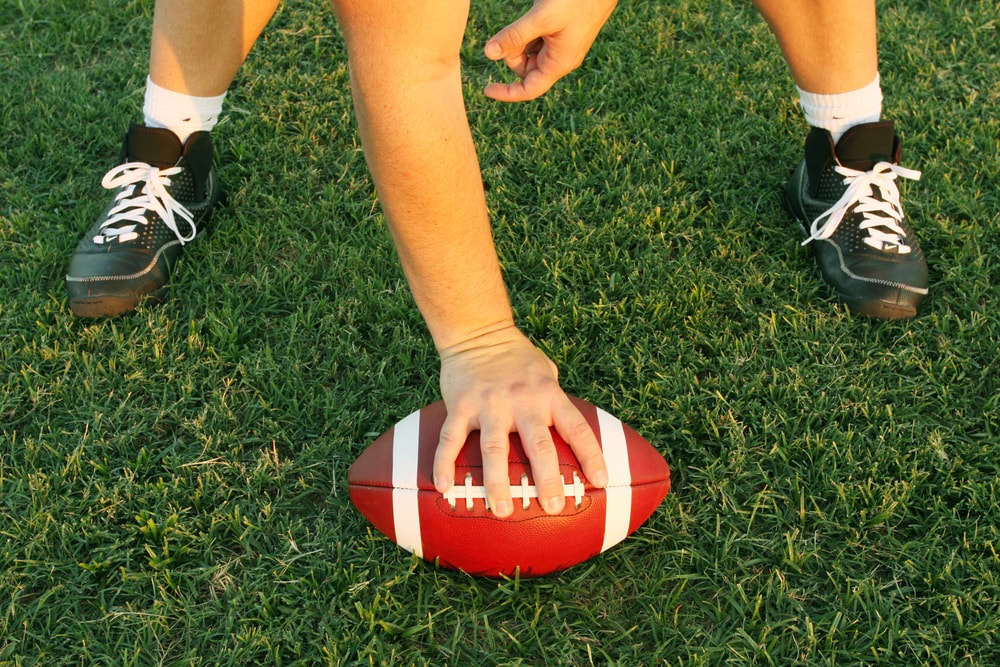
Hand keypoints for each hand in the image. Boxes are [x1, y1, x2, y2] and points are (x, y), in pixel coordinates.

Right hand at [434, 325, 607, 517]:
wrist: (478, 331)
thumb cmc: (518, 358)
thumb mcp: (546, 373)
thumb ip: (556, 402)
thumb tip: (572, 438)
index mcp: (548, 394)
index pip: (576, 428)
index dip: (591, 456)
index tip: (599, 482)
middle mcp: (521, 400)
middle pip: (538, 445)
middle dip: (547, 479)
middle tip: (552, 508)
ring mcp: (489, 404)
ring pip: (494, 449)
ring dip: (498, 483)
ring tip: (502, 511)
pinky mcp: (460, 405)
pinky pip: (451, 440)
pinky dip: (445, 464)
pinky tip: (445, 488)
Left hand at [483, 0, 617, 101]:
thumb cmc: (576, 0)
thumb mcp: (542, 18)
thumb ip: (515, 36)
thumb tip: (488, 54)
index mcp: (559, 64)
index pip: (529, 90)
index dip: (506, 92)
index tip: (486, 89)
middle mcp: (560, 60)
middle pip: (525, 69)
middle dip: (514, 52)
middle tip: (516, 30)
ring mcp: (561, 47)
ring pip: (529, 53)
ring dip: (521, 40)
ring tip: (532, 18)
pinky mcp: (560, 34)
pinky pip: (537, 40)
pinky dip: (529, 31)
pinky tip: (535, 16)